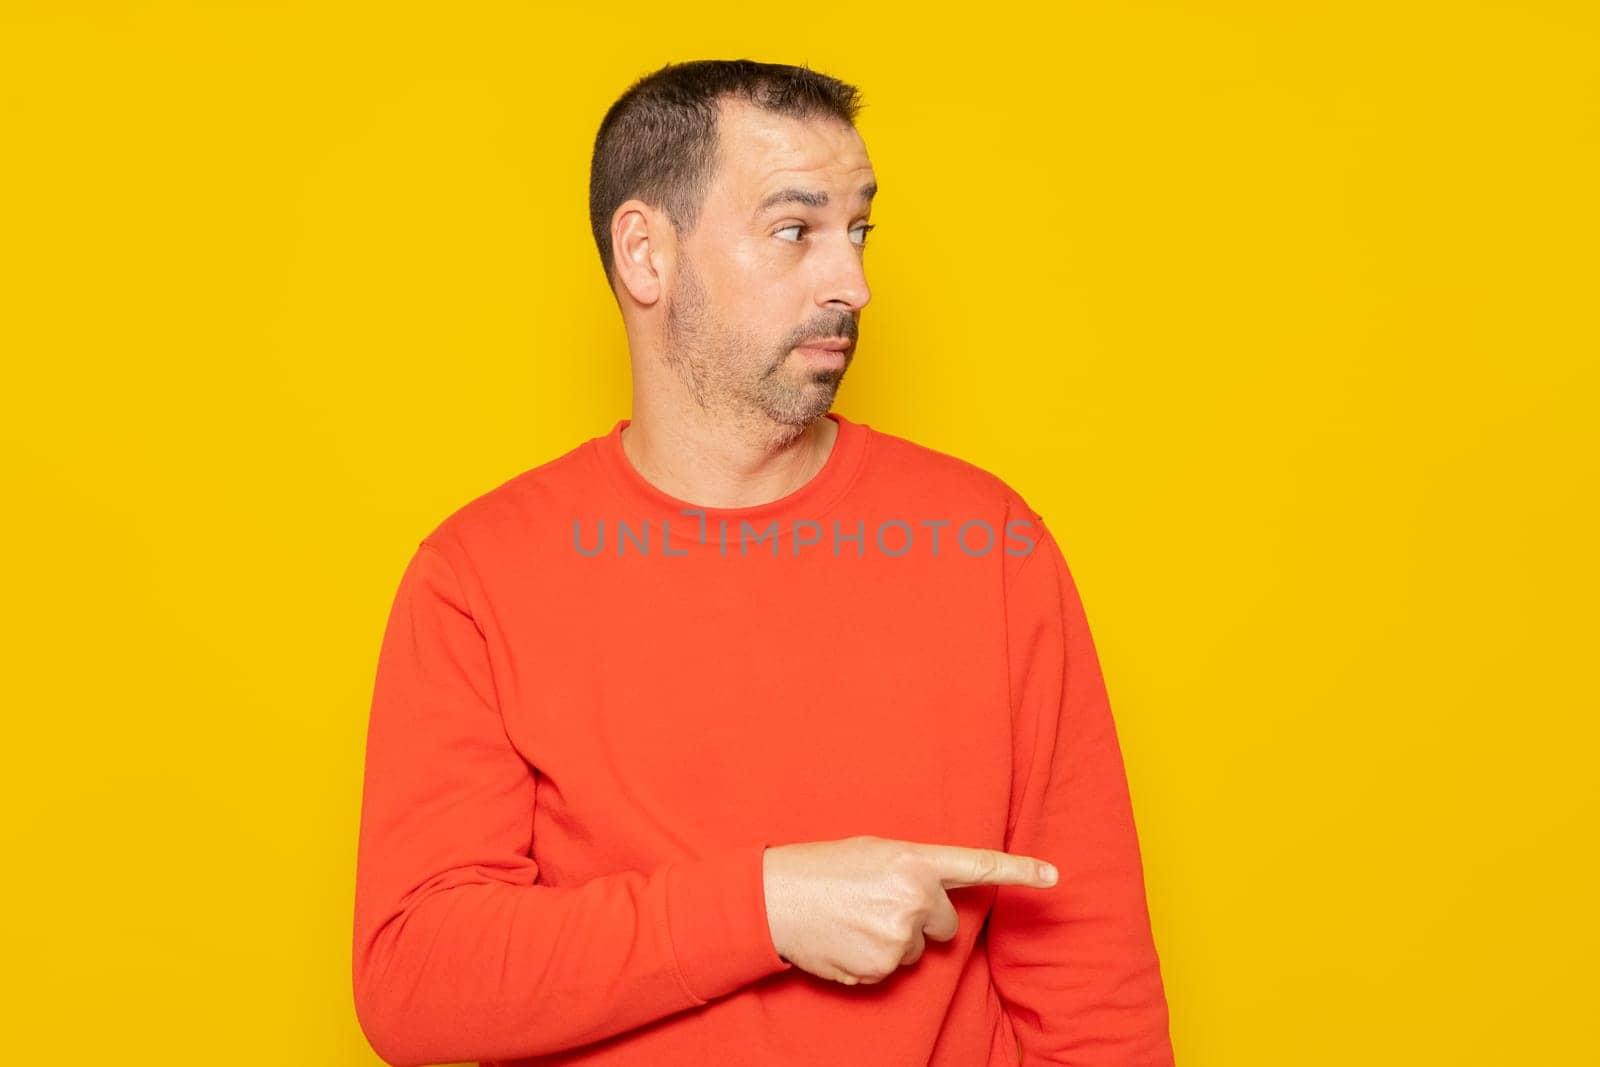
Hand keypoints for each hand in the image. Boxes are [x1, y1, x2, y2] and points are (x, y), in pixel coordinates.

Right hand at [761, 834, 1057, 985]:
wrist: (774, 899)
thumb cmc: (823, 869)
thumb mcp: (874, 852)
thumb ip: (914, 870)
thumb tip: (938, 900)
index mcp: (913, 859)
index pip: (977, 866)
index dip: (1019, 872)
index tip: (1052, 877)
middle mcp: (914, 897)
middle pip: (946, 924)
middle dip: (923, 920)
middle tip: (879, 905)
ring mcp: (899, 936)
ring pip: (918, 951)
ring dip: (894, 940)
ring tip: (855, 920)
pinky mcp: (882, 967)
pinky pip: (893, 970)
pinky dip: (873, 960)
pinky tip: (847, 940)